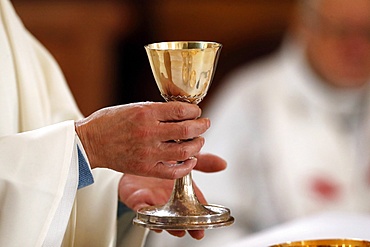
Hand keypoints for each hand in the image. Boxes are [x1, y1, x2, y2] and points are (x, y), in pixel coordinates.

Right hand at [75, 102, 209, 178]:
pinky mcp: (145, 169)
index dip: (195, 111)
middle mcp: (149, 132)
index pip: (181, 111)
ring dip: (198, 145)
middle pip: (187, 130)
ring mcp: (148, 152)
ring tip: (199, 140)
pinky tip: (191, 159)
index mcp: (146, 113)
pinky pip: (174, 171)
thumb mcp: (133, 107)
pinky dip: (187, 165)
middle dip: (202, 126)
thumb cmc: (110, 122)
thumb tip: (183, 112)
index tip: (197, 111)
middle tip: (205, 124)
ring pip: (185, 151)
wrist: (90, 142)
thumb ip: (158, 111)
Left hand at [118, 153, 226, 239]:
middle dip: (188, 227)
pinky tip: (151, 219)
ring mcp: (154, 201)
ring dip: (169, 226)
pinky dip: (146, 214)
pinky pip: (141, 209)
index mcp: (183, 192)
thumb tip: (222, 164)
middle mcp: (170, 200)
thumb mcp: (185, 159)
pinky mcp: (138, 199)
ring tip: (176, 230)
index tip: (205, 227)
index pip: (195, 207)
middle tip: (195, 233)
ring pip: (162, 217)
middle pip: (180, 217)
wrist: (138, 156)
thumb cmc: (163, 163)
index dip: (201, 218)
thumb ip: (203, 162)